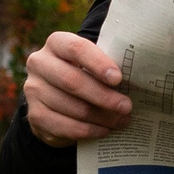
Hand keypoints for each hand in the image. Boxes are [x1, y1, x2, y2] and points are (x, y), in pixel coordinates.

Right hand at [23, 31, 130, 146]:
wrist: (59, 99)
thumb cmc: (87, 74)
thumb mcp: (96, 64)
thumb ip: (109, 66)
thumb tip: (140, 79)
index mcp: (57, 43)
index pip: (77, 48)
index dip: (98, 63)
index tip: (118, 79)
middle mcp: (39, 63)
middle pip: (73, 81)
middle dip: (104, 96)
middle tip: (127, 107)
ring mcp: (33, 89)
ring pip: (71, 106)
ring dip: (101, 116)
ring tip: (122, 121)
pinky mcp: (34, 114)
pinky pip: (63, 126)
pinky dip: (87, 130)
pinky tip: (104, 130)